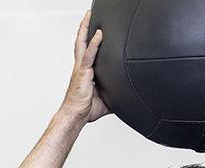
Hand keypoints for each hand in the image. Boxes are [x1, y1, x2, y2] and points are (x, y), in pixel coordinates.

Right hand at [60, 10, 110, 125]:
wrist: (76, 116)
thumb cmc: (85, 110)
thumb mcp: (106, 100)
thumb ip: (116, 95)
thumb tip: (128, 98)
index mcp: (84, 72)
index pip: (87, 51)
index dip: (89, 39)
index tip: (94, 29)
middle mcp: (81, 67)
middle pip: (81, 42)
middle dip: (84, 27)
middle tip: (88, 15)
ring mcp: (81, 69)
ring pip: (82, 43)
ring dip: (85, 29)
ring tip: (89, 16)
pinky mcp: (83, 73)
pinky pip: (89, 55)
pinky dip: (95, 44)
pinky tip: (99, 34)